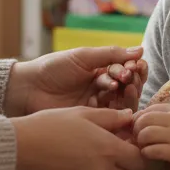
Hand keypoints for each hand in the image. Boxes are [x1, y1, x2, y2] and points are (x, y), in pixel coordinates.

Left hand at [5, 45, 144, 115]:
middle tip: (128, 76)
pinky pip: (111, 116)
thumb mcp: (83, 57)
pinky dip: (115, 108)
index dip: (133, 67)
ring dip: (127, 93)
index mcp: (100, 69)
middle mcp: (102, 87)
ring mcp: (97, 104)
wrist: (29, 89)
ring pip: (122, 101)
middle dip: (132, 80)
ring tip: (123, 86)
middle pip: (127, 86)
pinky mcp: (92, 119)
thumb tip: (140, 50)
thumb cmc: (54, 68)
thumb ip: (111, 54)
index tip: (135, 65)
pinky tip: (108, 100)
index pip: (126, 69)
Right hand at [13, 107, 144, 169]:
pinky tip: (69, 164)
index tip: (128, 144)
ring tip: (85, 154)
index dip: (137, 151)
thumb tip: (130, 118)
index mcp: (108, 150)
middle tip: (111, 150)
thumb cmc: (51, 125)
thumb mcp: (83, 113)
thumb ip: (111, 117)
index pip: (139, 160)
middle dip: (125, 164)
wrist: (19, 148)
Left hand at [133, 103, 169, 169]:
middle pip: (144, 120)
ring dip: (140, 141)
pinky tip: (149, 154)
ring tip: (143, 146)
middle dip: (136, 129)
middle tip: (137, 137)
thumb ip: (165, 115)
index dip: (139, 118)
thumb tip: (141, 117)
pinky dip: (146, 152)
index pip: (149, 109)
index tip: (137, 126)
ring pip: (146, 134)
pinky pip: (152, 150)